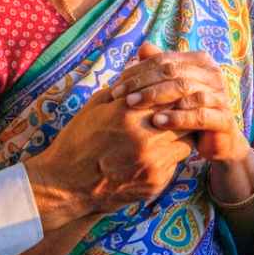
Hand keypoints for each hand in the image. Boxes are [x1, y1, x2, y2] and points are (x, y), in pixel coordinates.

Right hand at [22, 44, 194, 230]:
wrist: (67, 185)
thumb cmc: (79, 140)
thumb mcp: (97, 104)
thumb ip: (126, 88)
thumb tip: (146, 70)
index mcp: (128, 112)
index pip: (169, 94)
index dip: (174, 92)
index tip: (174, 92)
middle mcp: (144, 136)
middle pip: (183, 116)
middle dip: (182, 112)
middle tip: (178, 110)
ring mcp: (152, 161)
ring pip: (186, 140)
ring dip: (180, 134)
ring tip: (167, 132)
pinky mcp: (156, 181)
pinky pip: (176, 163)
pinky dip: (170, 156)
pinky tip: (155, 154)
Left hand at [113, 44, 250, 163]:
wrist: (216, 141)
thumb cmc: (188, 112)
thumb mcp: (172, 91)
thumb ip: (160, 69)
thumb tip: (143, 47)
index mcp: (201, 62)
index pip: (165, 60)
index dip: (139, 71)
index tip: (116, 86)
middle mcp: (213, 75)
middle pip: (174, 72)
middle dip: (143, 84)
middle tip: (121, 96)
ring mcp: (221, 96)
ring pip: (185, 90)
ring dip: (156, 97)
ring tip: (133, 106)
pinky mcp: (224, 119)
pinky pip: (199, 115)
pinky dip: (177, 117)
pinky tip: (157, 122)